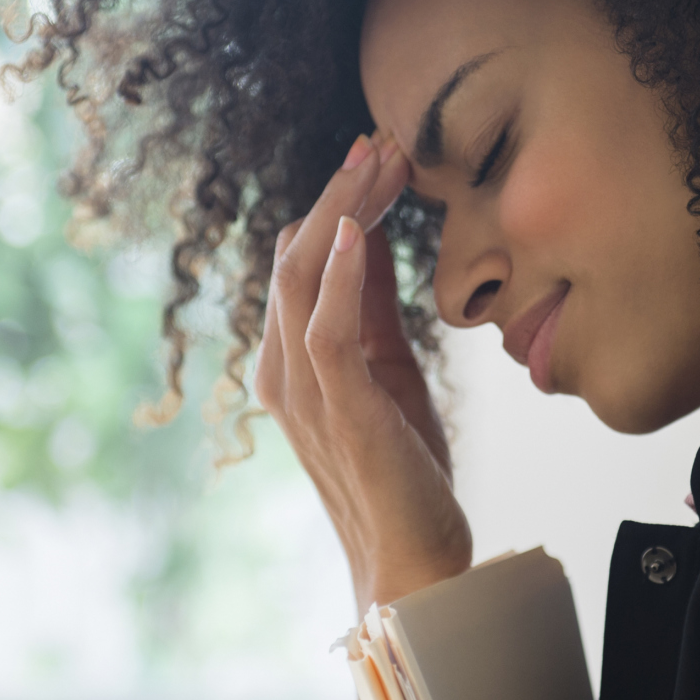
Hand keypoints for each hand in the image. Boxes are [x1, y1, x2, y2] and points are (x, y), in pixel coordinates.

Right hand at [255, 131, 470, 699]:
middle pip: (293, 257)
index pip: (301, 261)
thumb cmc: (403, 470)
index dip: (338, 202)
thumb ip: (368, 306)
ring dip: (339, 215)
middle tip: (378, 140)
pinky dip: (334, 276)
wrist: (416, 558)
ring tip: (373, 163)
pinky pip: (324, 330)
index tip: (378, 153)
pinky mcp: (339, 409)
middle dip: (337, 193)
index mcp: (292, 360)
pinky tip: (354, 231)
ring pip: (300, 280)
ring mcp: (305, 391)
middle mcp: (283, 371)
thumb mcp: (389, 367)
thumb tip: (360, 236)